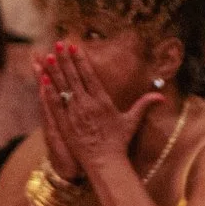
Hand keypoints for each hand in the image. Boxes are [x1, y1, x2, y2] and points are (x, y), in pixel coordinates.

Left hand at [35, 43, 161, 180]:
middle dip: (65, 59)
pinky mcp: (65, 123)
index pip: (90, 75)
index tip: (74, 46)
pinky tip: (42, 79)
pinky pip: (55, 104)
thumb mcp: (132, 121)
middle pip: (74, 77)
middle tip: (58, 44)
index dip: (81, 60)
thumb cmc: (118, 142)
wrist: (105, 162)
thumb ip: (144, 105)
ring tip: (47, 55)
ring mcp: (74, 113)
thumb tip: (162, 96)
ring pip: (62, 87)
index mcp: (102, 101)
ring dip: (54, 71)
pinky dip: (48, 91)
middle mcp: (87, 104)